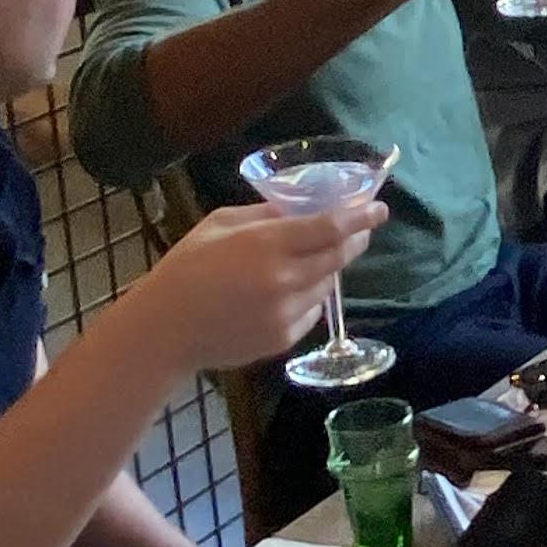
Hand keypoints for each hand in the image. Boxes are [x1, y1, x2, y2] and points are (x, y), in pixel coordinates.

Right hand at [134, 197, 380, 371]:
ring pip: (327, 285)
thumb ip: (264, 216)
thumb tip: (299, 210)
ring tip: (307, 260)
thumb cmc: (186, 268)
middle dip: (355, 240)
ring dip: (327, 269)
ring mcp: (287, 313)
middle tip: (361, 228)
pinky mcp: (284, 338)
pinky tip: (285, 292)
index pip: (331, 227)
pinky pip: (312, 311)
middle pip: (338, 256)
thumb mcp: (219, 224)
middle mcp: (284, 279)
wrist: (166, 329)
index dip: (360, 217)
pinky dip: (309, 297)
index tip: (379, 209)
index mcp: (267, 244)